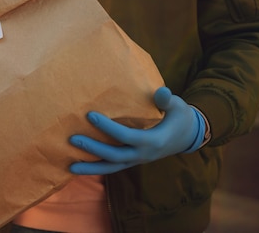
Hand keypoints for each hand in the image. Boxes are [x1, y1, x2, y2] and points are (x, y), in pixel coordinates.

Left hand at [69, 87, 206, 174]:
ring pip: (111, 167)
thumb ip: (166, 101)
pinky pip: (113, 167)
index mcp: (153, 141)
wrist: (187, 136)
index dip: (107, 127)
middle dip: (93, 148)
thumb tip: (161, 91)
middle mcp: (143, 154)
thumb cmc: (179, 117)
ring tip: (70, 166)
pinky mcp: (132, 161)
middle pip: (114, 155)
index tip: (90, 115)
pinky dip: (96, 168)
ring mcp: (137, 160)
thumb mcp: (177, 107)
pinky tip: (79, 167)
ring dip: (91, 167)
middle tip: (72, 139)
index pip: (126, 136)